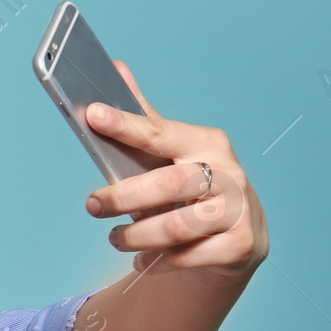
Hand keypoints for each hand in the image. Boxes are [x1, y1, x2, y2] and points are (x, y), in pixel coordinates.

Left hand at [83, 59, 267, 279]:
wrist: (237, 235)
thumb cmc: (191, 187)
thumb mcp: (169, 153)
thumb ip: (143, 118)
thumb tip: (115, 68)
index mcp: (206, 142)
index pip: (159, 132)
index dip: (125, 124)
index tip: (92, 115)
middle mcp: (227, 172)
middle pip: (166, 185)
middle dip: (122, 197)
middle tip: (92, 205)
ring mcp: (237, 210)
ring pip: (175, 226)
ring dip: (135, 237)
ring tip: (114, 239)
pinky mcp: (238, 245)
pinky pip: (187, 256)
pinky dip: (156, 261)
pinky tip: (141, 260)